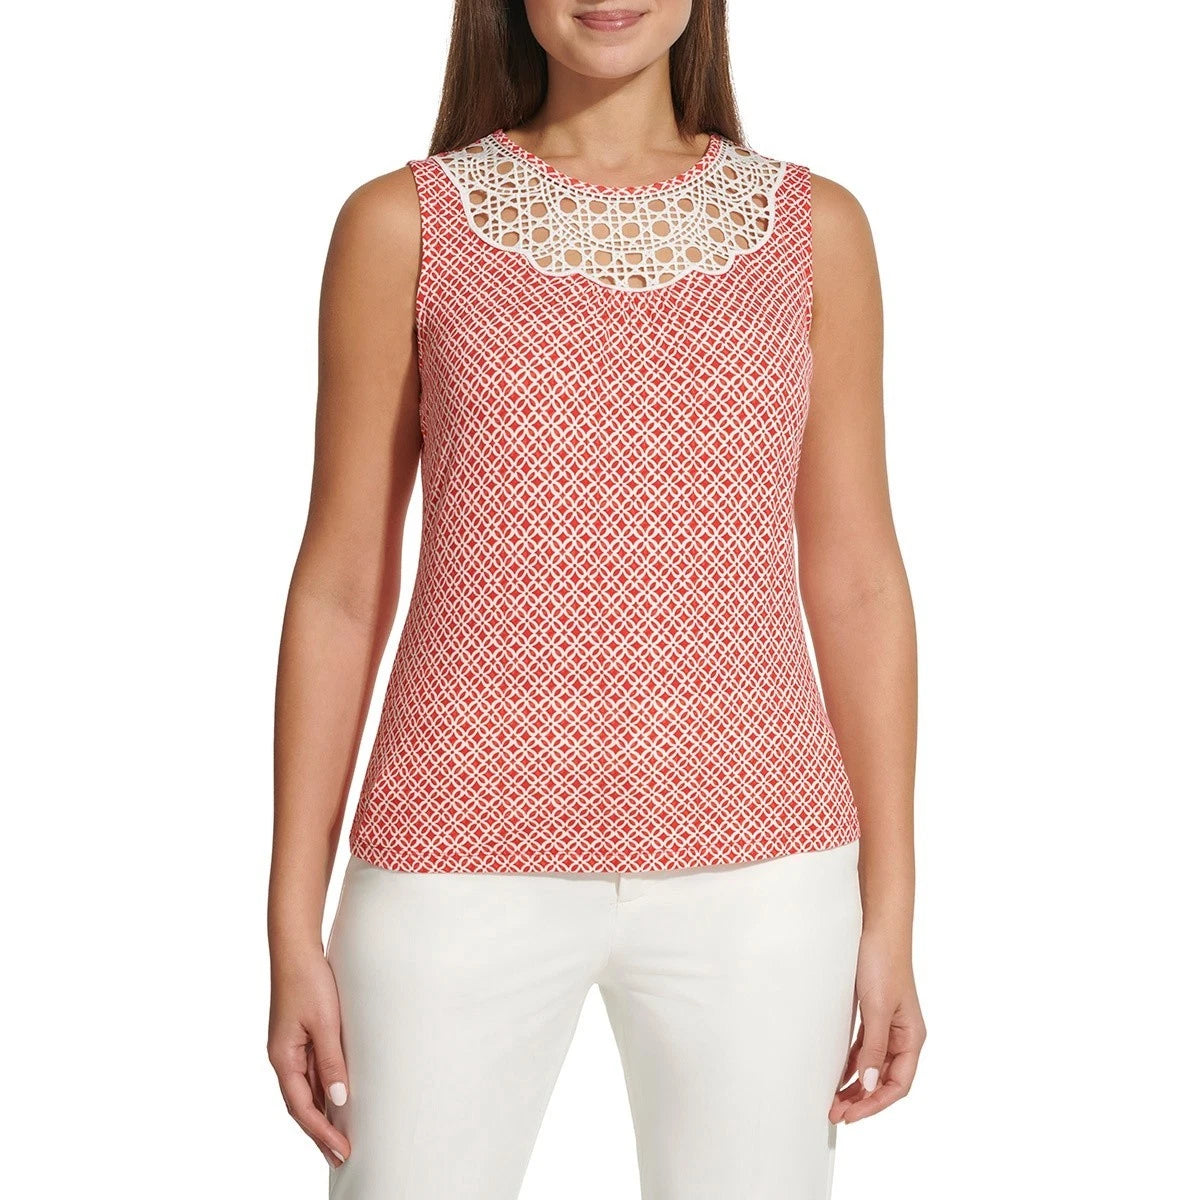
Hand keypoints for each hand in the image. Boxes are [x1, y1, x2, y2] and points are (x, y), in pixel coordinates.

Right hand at [267, 948, 351, 1167]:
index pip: (303, 1108)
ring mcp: (290, 1048)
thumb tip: (339, 1100)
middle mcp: (283, 1058)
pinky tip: (337, 1098)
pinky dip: (323, 1090)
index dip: (322, 1132)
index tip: (342, 1151)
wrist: (296, 949)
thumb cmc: (309, 981)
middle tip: (341, 1156)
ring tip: (341, 1137)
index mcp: (283, 1058)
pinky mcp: (300, 1036)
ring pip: (306, 1090)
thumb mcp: (325, 1023)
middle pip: (301, 1105)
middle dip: (320, 1132)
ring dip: (322, 1114)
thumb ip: (332, 1061)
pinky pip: (311, 1072)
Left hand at [829, 926, 925, 1122]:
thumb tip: (867, 1085)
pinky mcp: (874, 1014)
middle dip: (862, 1100)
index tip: (850, 1115)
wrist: (878, 927)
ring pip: (873, 1066)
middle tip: (835, 1113)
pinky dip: (852, 1064)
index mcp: (912, 1038)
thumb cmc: (883, 963)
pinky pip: (864, 1049)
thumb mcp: (877, 1009)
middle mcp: (903, 1035)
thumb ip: (873, 1048)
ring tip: (834, 1101)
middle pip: (884, 1079)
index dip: (874, 1104)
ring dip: (855, 1085)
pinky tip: (838, 1074)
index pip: (897, 1085)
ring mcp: (889, 1025)